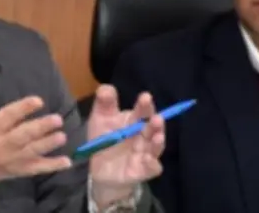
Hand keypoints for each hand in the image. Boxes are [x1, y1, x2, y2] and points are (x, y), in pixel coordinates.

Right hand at [0, 69, 71, 205]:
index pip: (6, 117)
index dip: (22, 109)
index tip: (38, 100)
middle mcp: (0, 145)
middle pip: (22, 136)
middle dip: (40, 128)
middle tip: (57, 119)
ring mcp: (12, 160)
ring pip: (32, 152)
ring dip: (48, 144)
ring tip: (62, 136)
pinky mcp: (20, 170)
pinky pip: (37, 169)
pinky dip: (52, 166)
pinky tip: (67, 162)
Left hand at [87, 85, 164, 206]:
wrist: (100, 170)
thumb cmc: (104, 141)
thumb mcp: (100, 120)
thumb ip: (104, 104)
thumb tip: (105, 87)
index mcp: (134, 121)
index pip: (142, 111)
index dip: (145, 105)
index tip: (145, 97)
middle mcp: (144, 136)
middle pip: (153, 128)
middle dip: (156, 123)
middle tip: (157, 118)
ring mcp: (145, 153)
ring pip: (156, 146)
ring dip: (158, 142)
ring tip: (157, 136)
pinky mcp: (143, 170)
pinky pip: (152, 168)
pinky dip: (152, 164)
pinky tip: (149, 159)